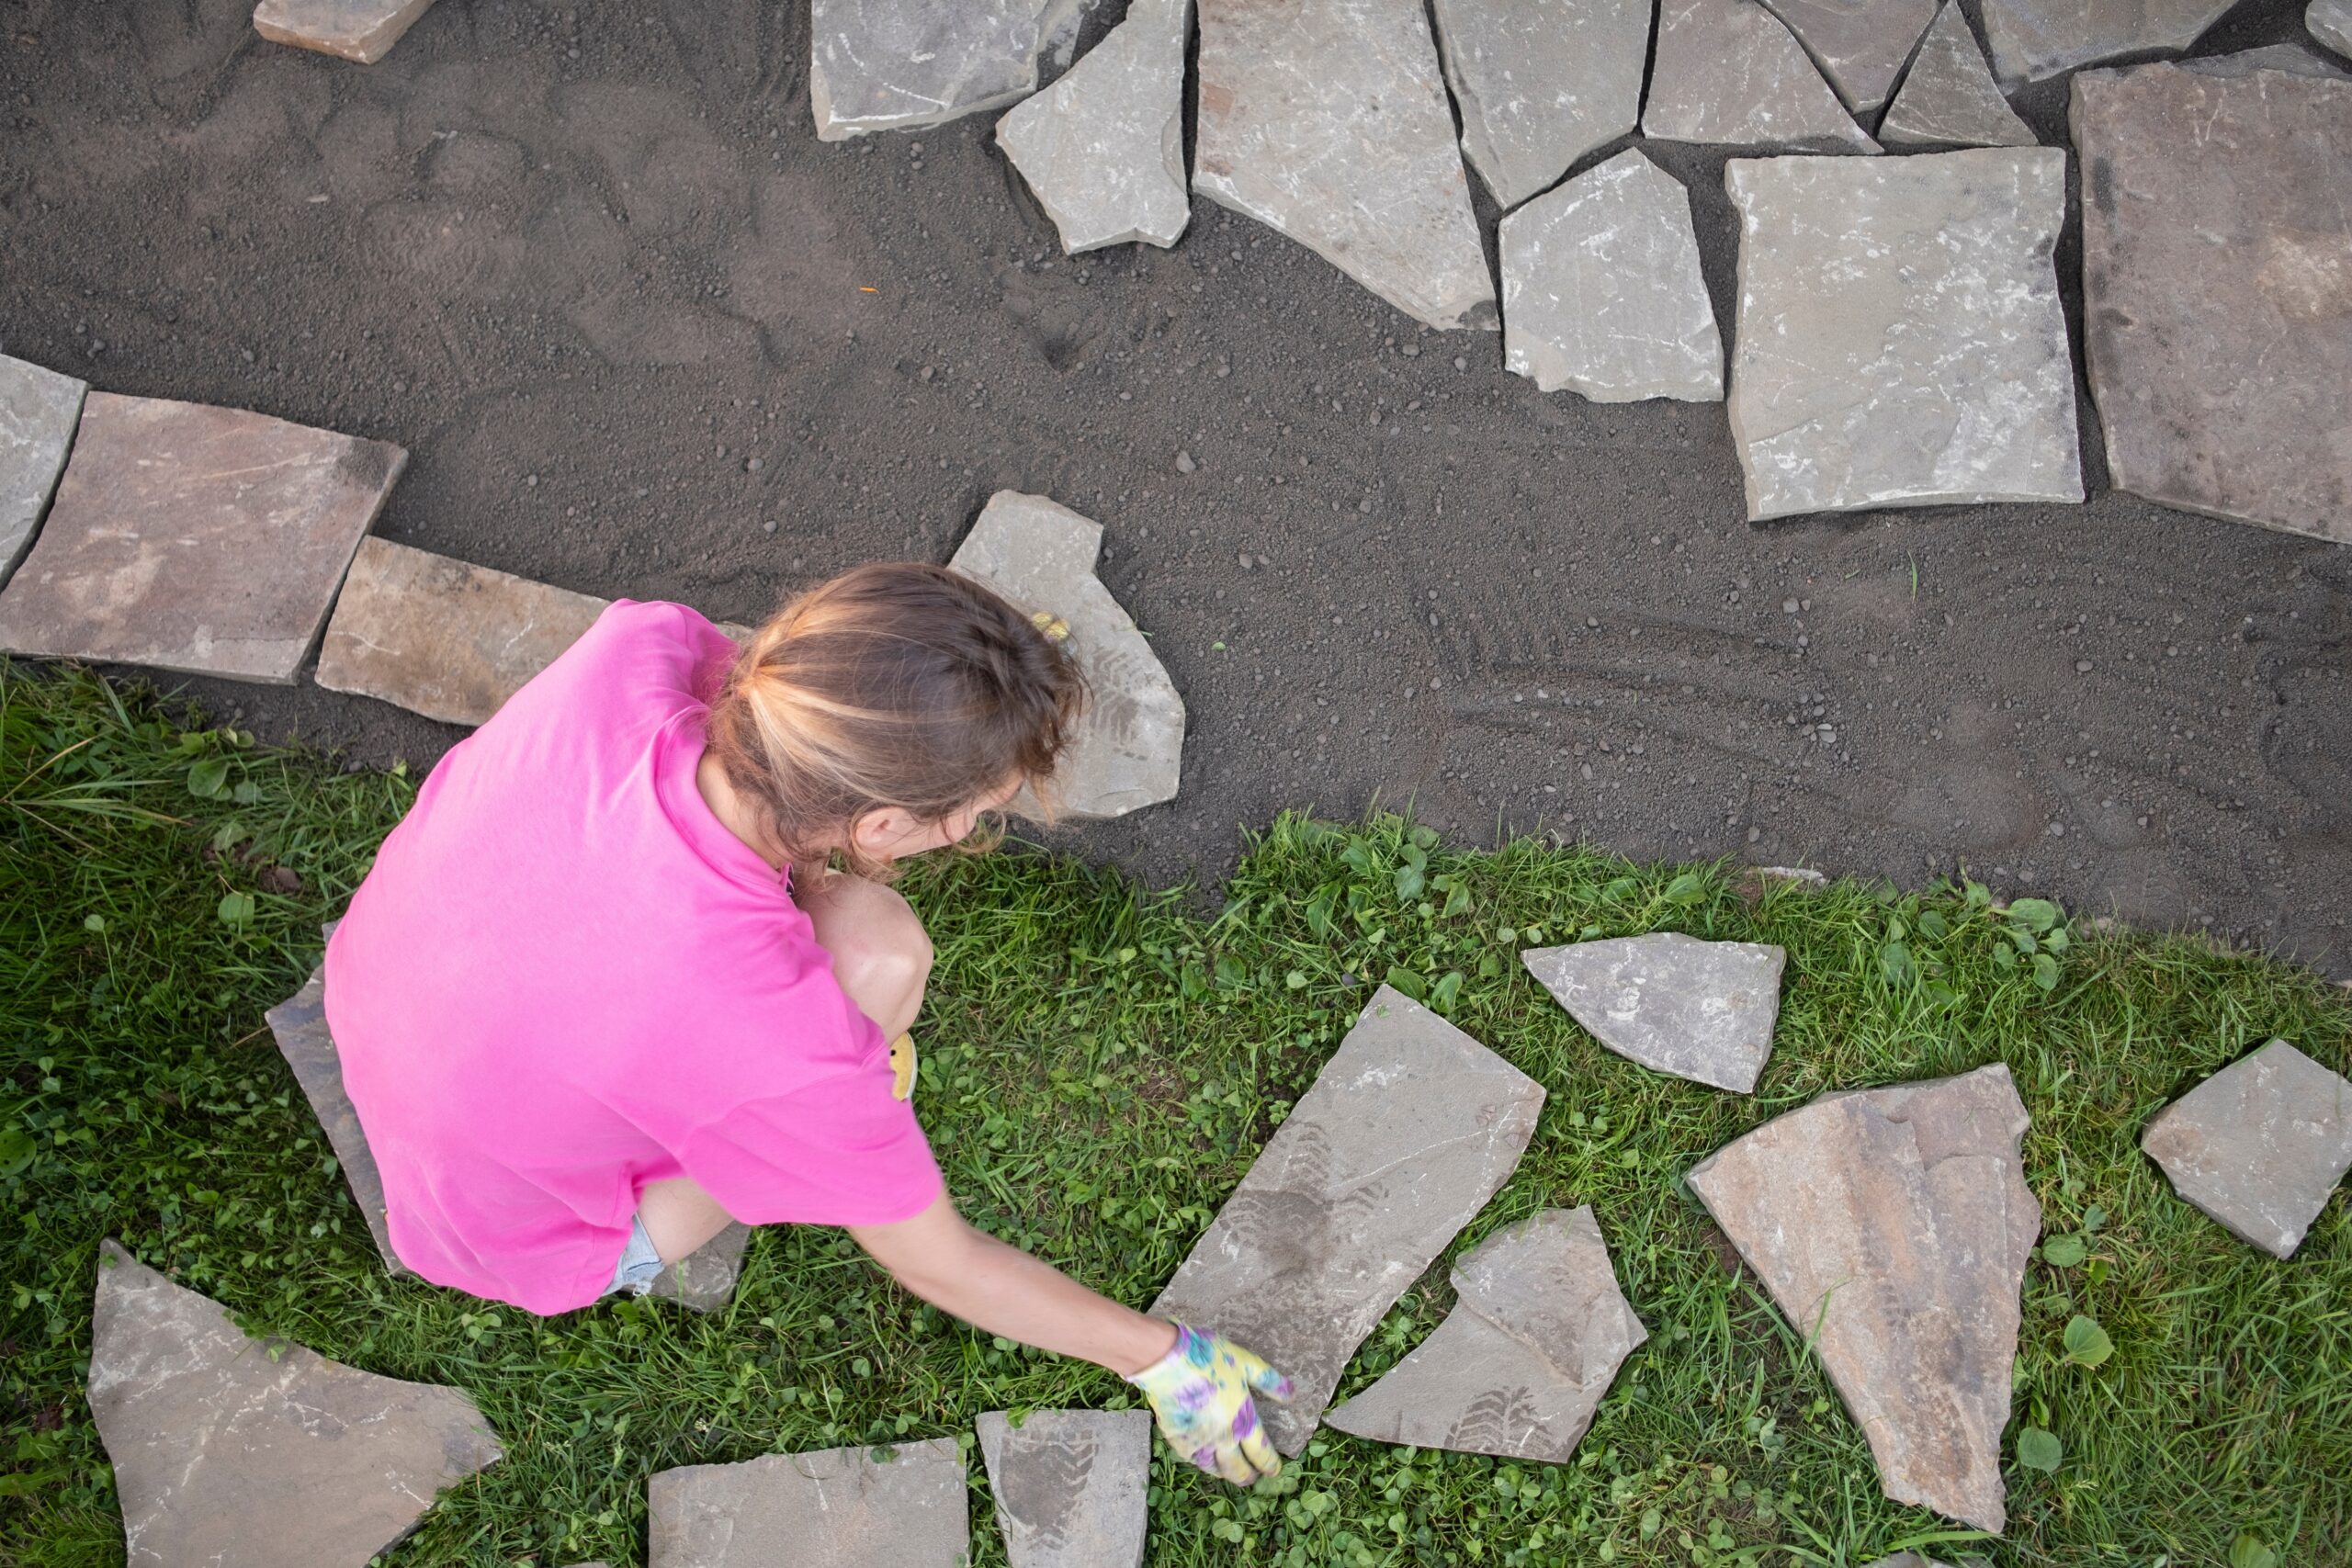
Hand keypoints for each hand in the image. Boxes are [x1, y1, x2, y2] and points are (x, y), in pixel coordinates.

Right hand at [1125, 1322, 1292, 1483]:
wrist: (1166, 1361)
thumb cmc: (1209, 1357)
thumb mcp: (1245, 1363)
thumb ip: (1268, 1381)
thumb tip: (1292, 1395)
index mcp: (1243, 1420)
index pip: (1261, 1453)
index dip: (1269, 1465)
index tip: (1274, 1471)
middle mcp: (1223, 1438)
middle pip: (1238, 1469)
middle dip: (1248, 1477)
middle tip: (1252, 1478)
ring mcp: (1198, 1442)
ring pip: (1214, 1469)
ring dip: (1225, 1473)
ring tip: (1229, 1473)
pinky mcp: (1177, 1440)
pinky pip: (1193, 1459)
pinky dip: (1202, 1463)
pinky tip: (1203, 1459)